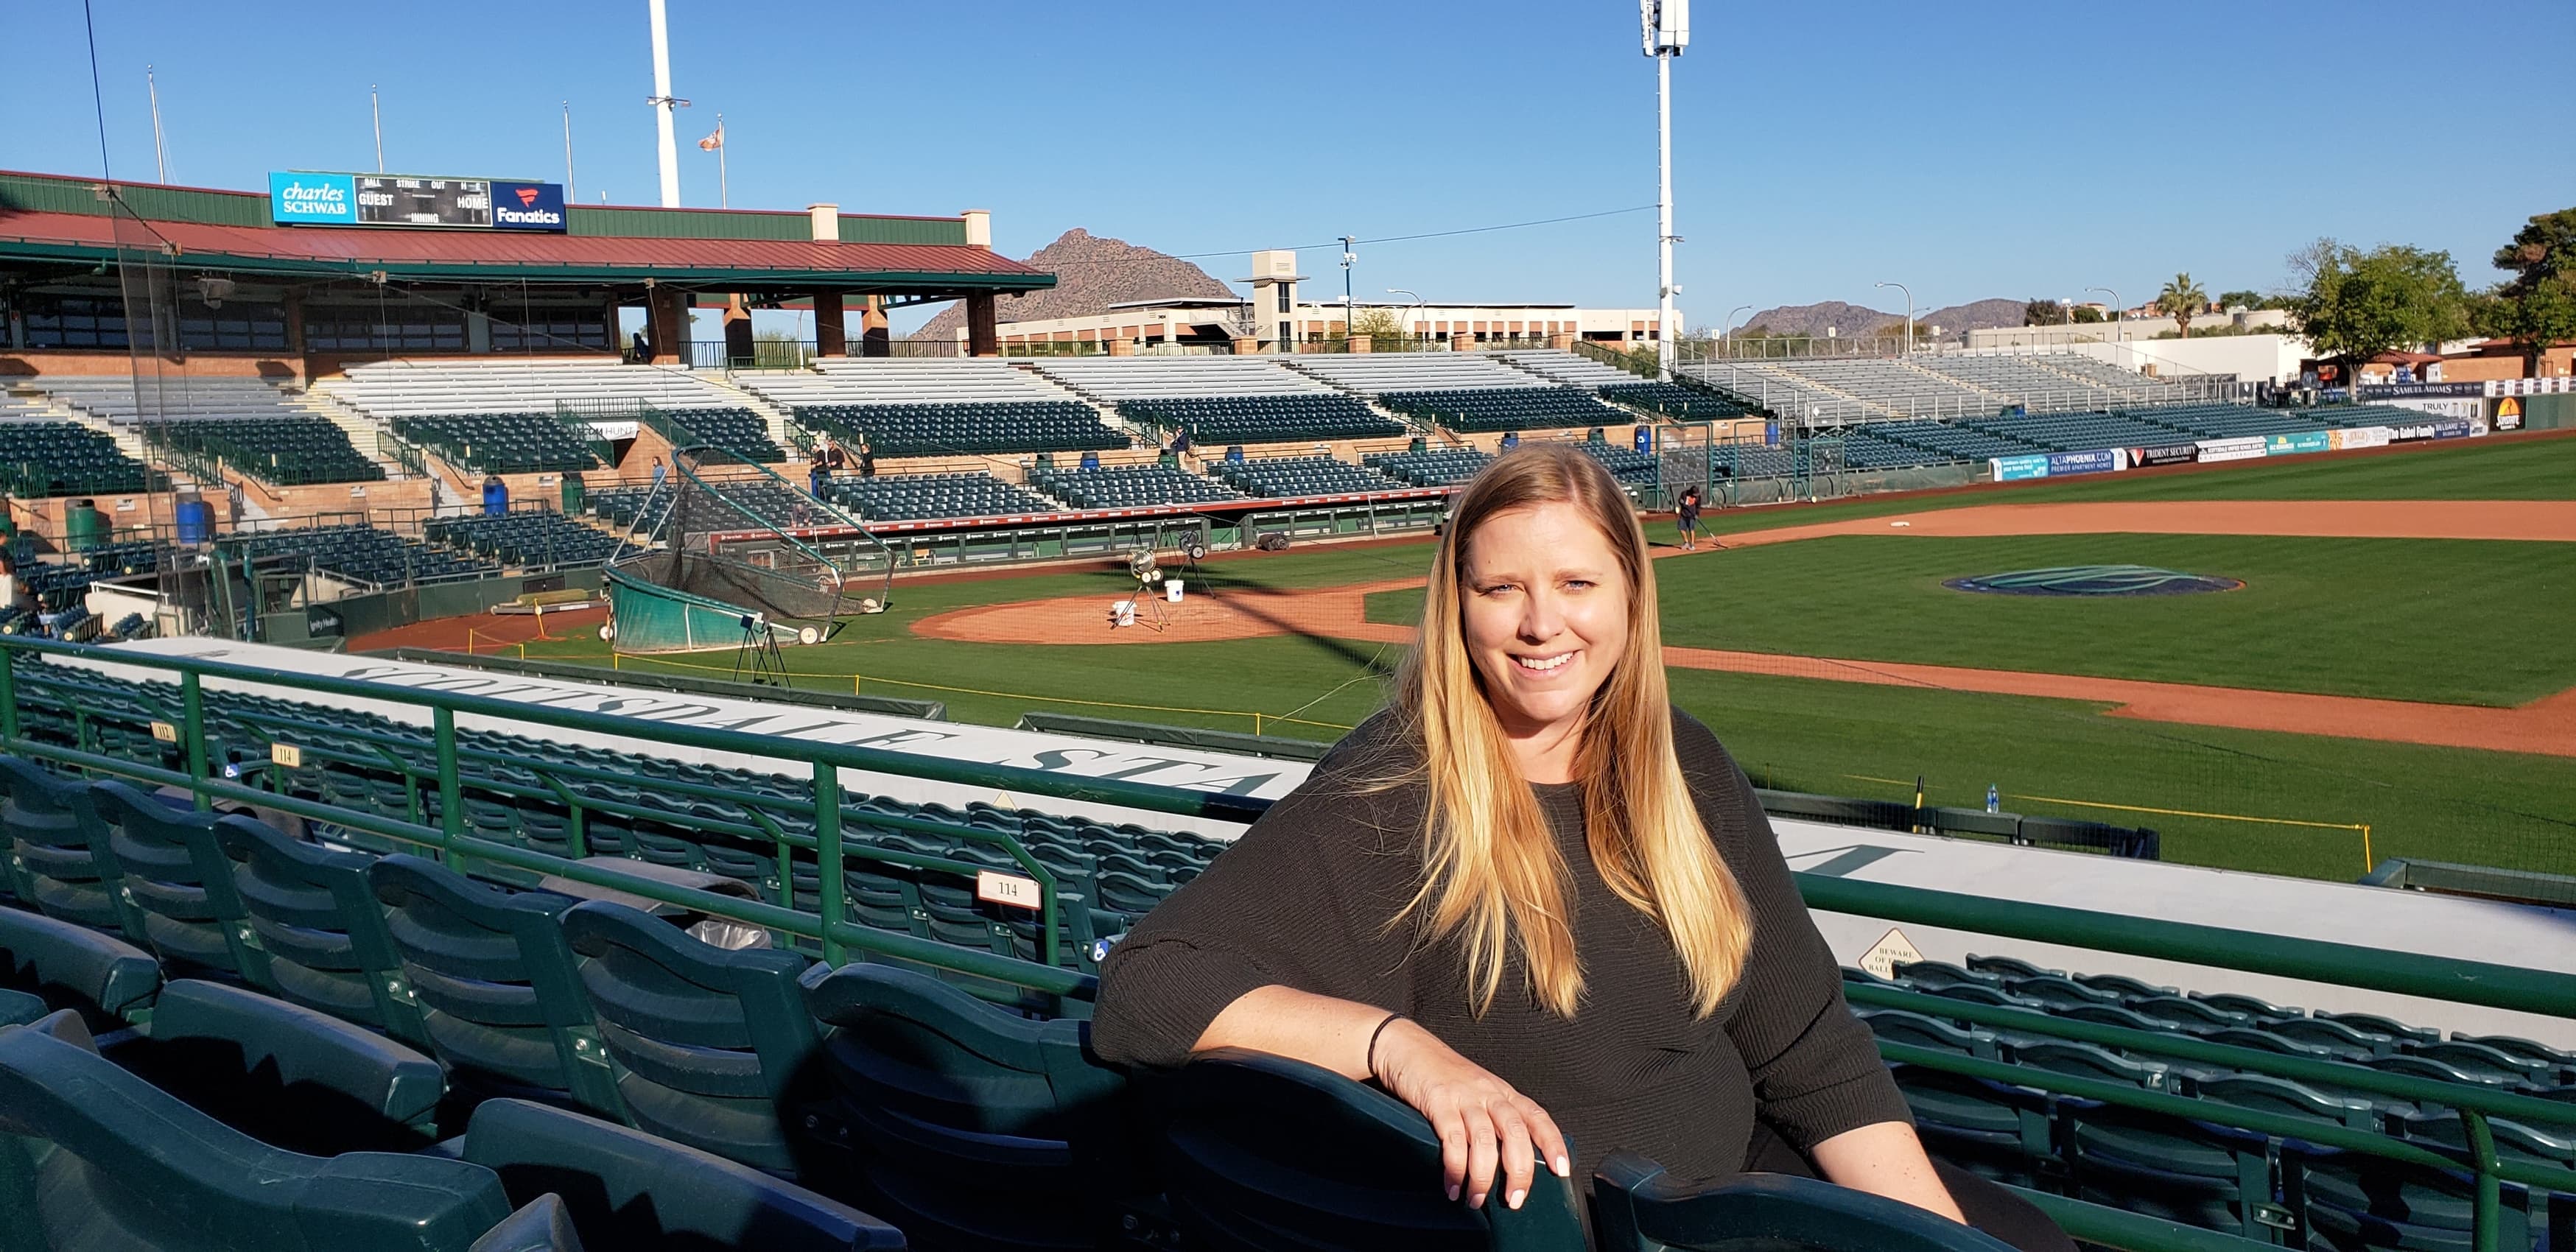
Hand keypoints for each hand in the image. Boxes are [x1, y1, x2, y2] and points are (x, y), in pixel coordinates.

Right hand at [1369, 1017, 1570, 1209]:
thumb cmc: (1443, 1075)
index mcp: (1502, 1093)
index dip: (1552, 1143)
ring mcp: (1464, 1097)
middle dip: (1519, 1171)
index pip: (1537, 1117)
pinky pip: (1452, 1139)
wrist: (1406, 1047)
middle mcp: (1488, 1094)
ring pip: (1484, 1140)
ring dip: (1482, 1176)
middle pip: (1515, 1133)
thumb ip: (1493, 1118)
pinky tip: (1452, 1185)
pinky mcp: (1438, 1101)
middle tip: (1515, 1199)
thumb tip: (1508, 1162)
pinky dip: (1454, 1167)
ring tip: (1475, 1199)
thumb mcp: (1478, 1091)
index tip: (1561, 1170)